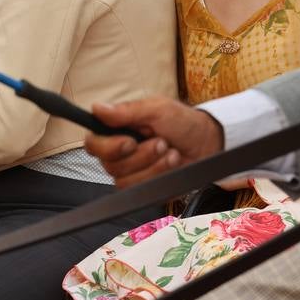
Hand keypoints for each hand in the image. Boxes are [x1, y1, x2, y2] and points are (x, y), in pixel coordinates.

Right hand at [85, 97, 223, 187]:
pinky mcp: (145, 188)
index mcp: (118, 130)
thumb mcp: (157, 109)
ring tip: (170, 151)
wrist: (207, 143)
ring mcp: (132, 172)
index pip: (93, 143)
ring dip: (153, 166)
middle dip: (140, 156)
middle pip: (110, 165)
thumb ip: (127, 111)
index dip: (106, 147)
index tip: (129, 142)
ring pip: (125, 181)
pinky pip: (140, 191)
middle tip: (161, 142)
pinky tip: (172, 164)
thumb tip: (97, 108)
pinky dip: (159, 176)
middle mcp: (120, 152)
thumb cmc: (182, 122)